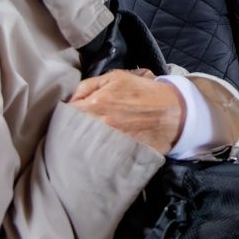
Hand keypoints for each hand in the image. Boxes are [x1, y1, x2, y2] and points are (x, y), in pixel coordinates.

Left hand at [69, 69, 184, 153]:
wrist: (173, 111)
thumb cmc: (143, 92)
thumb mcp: (115, 77)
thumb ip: (87, 85)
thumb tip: (68, 100)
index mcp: (96, 104)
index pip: (65, 114)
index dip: (64, 115)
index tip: (67, 116)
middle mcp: (101, 125)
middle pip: (69, 134)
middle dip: (68, 132)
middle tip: (71, 131)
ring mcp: (110, 143)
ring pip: (81, 149)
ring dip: (79, 146)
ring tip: (82, 143)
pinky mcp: (119, 156)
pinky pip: (98, 160)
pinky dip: (94, 158)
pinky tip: (96, 154)